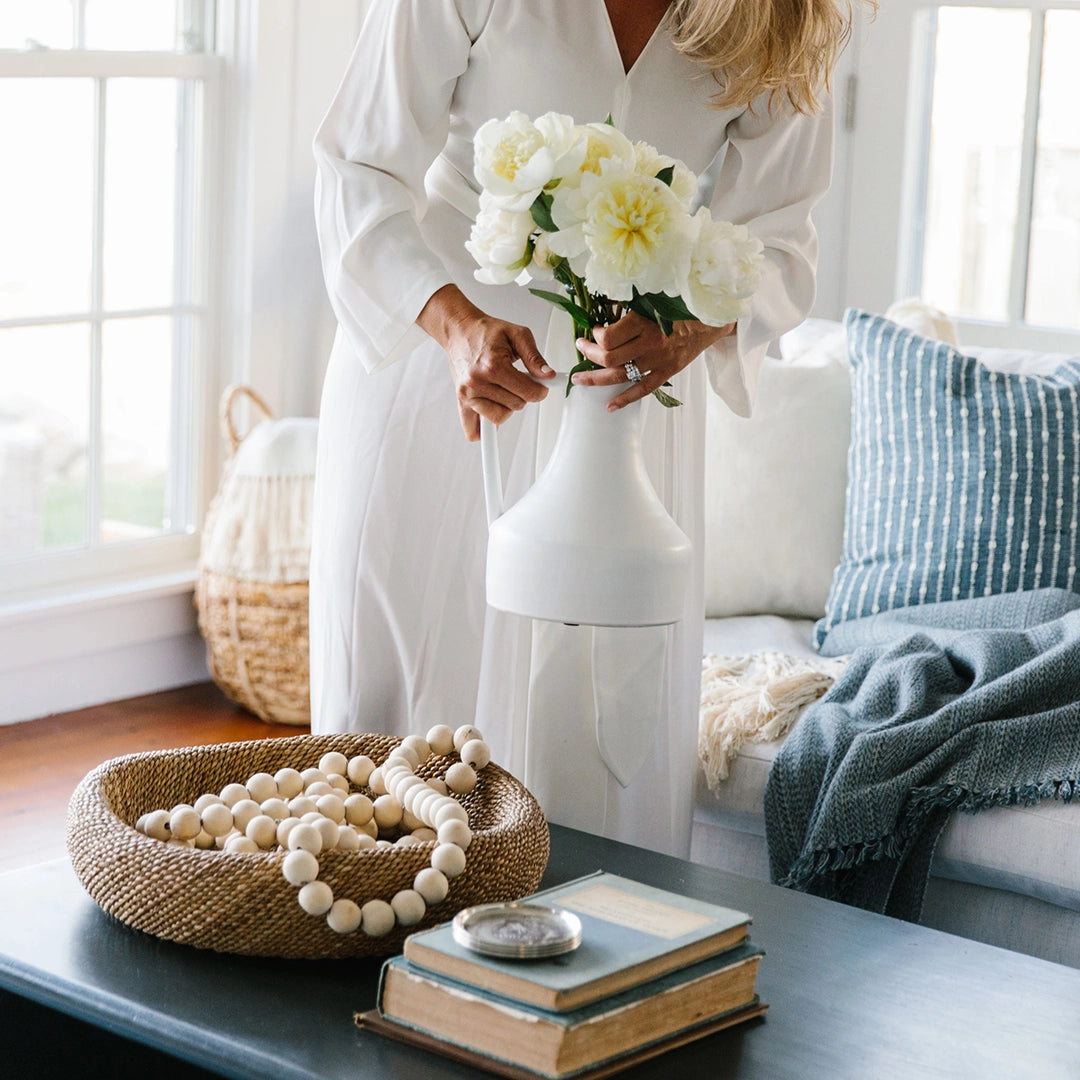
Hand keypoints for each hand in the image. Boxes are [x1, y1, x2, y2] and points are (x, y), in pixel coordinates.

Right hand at [417, 285, 555, 440]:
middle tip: (516, 380)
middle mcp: (478, 382)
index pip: (528, 392)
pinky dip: (484, 430)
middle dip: (523, 394)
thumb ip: (535, 357)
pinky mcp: (461, 401)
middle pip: (516, 405)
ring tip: (503, 389)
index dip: (540, 390)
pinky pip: (474, 430)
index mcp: (493, 366)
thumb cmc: (486, 331)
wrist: (460, 330)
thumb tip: (548, 375)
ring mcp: (468, 394)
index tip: (540, 386)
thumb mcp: (517, 335)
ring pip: (500, 417)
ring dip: (507, 406)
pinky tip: (490, 417)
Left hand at [571, 312, 735, 409]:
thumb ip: (632, 310)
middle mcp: (649, 344)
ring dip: (595, 379)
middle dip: (589, 353)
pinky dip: (624, 400)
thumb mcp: (655, 300)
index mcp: (644, 322)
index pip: (608, 337)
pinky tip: (609, 407)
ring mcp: (658, 361)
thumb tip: (606, 316)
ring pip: (619, 375)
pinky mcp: (667, 372)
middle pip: (608, 357)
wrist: (712, 319)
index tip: (594, 330)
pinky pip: (642, 390)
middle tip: (581, 347)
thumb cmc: (682, 305)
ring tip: (580, 379)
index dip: (595, 335)